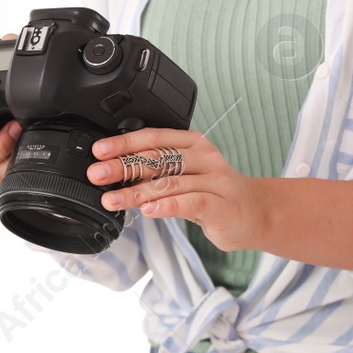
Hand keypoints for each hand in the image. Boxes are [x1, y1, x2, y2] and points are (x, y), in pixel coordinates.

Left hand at [86, 128, 266, 251]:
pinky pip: (190, 202)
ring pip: (169, 183)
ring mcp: (216, 180)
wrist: (255, 214)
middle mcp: (205, 157)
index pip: (154, 138)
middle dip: (123, 166)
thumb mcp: (186, 176)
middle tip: (97, 174)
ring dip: (135, 192)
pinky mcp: (222, 205)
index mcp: (193, 144)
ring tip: (112, 199)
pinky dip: (166, 206)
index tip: (99, 151)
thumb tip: (116, 173)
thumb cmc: (216, 194)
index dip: (124, 143)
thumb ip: (158, 172)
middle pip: (158, 159)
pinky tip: (147, 211)